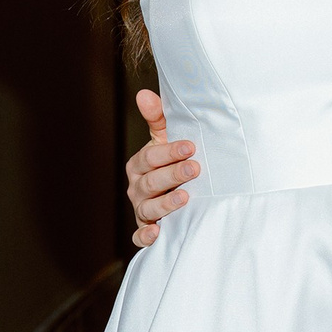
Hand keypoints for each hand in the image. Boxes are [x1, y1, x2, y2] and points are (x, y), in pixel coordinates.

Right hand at [127, 90, 199, 247]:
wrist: (177, 191)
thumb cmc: (173, 161)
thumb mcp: (166, 139)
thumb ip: (158, 118)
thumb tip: (144, 94)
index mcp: (140, 164)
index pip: (150, 157)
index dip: (169, 152)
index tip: (190, 146)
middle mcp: (137, 187)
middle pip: (150, 183)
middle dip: (172, 175)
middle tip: (195, 169)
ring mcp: (141, 209)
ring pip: (147, 209)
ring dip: (165, 205)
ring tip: (185, 198)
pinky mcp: (146, 229)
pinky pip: (140, 236)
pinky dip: (146, 237)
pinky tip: (157, 234)